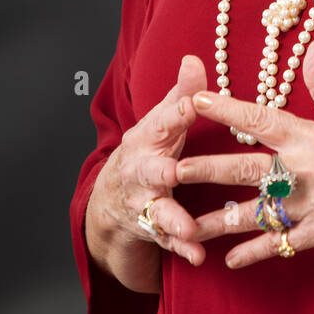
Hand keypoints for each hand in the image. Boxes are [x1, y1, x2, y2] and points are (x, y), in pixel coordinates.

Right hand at [87, 54, 211, 271]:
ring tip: (190, 230)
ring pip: (159, 211)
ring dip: (174, 220)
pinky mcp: (154, 228)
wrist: (114, 197)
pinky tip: (198, 256)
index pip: (163, 121)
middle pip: (152, 170)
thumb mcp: (162, 120)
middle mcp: (143, 171)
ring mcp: (146, 201)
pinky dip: (182, 248)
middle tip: (176, 172)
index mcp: (149, 138)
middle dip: (163, 171)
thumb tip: (194, 58)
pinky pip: (169, 241)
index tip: (194, 103)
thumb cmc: (151, 148)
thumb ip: (182, 93)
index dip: (178, 111)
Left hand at [176, 39, 313, 267]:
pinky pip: (278, 244)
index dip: (226, 109)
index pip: (260, 119)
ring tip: (184, 226)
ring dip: (216, 221)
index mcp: (309, 137)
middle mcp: (304, 170)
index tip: (195, 102)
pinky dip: (252, 253)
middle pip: (244, 168)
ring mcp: (310, 204)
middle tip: (170, 171)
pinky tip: (229, 260)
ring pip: (253, 213)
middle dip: (204, 170)